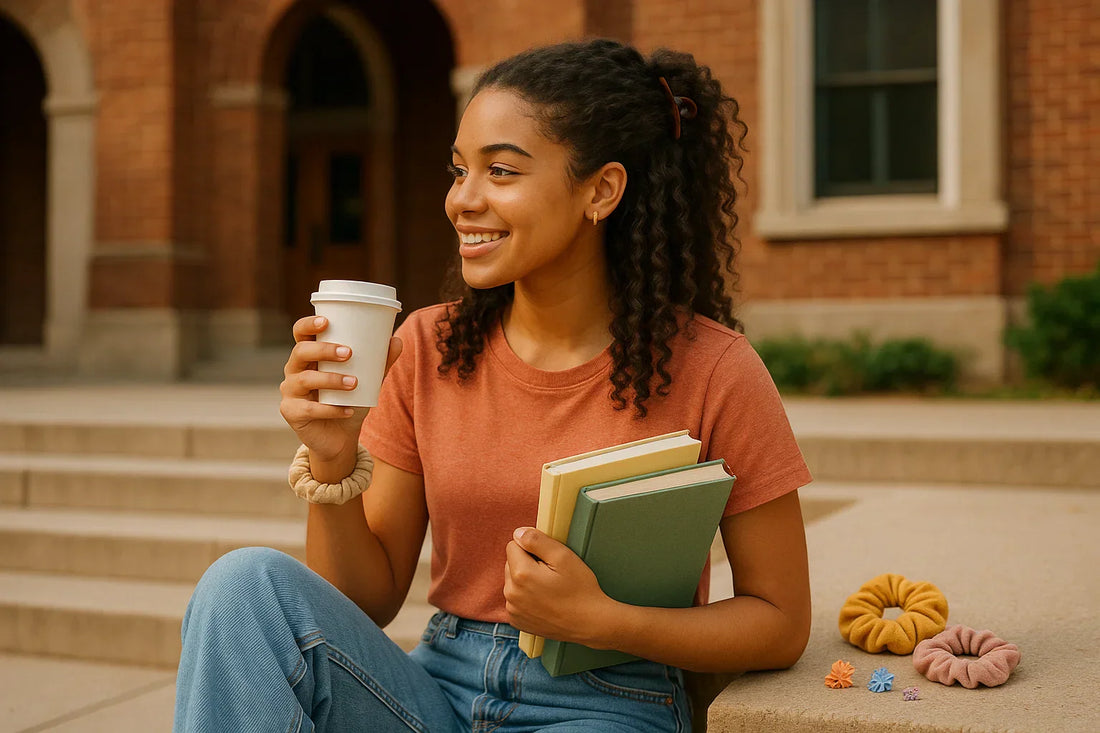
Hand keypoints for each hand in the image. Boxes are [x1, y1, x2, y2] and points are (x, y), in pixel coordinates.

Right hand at [279, 315, 402, 463]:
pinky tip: (348, 410)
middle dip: (324, 350)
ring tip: (354, 383)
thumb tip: (397, 340)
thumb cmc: (350, 401)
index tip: (326, 321)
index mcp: (309, 356)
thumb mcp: (367, 381)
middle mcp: (295, 370)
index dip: (308, 324)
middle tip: (348, 353)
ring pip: (306, 380)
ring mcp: (290, 392)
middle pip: (300, 352)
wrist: (340, 438)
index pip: (301, 333)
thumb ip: (379, 362)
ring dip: (331, 380)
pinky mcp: (291, 413)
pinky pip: (309, 409)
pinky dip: (331, 409)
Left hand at [504, 527, 618, 646]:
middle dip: (527, 563)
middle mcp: (511, 593)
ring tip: (549, 589)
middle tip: (551, 574)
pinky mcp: (517, 620)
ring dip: (526, 580)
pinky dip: (526, 597)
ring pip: (512, 581)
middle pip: (511, 563)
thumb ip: (537, 540)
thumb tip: (518, 533)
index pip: (513, 545)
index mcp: (521, 574)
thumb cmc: (580, 590)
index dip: (532, 548)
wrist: (589, 623)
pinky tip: (544, 602)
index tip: (548, 559)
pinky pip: (515, 599)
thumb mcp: (563, 556)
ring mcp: (513, 609)